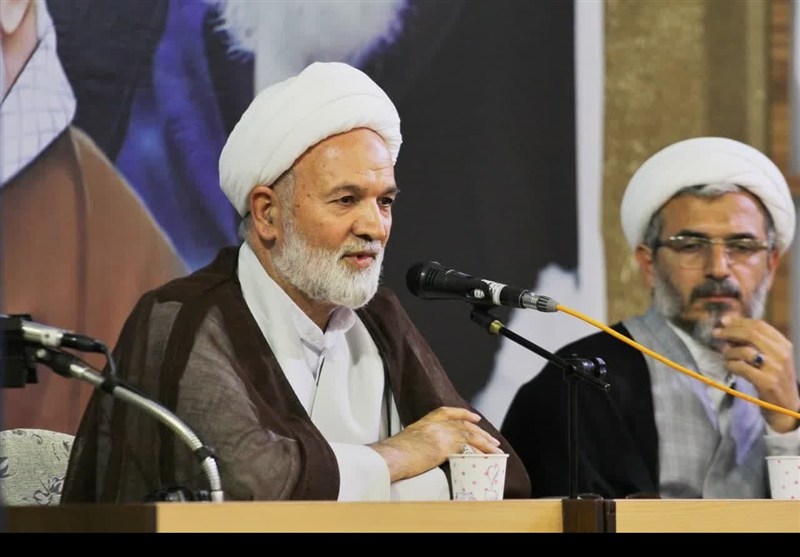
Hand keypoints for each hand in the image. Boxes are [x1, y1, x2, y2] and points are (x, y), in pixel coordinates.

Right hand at [368, 406, 502, 481]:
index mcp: (424, 423)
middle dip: (481, 432)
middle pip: (463, 425)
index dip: (463, 414)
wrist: (388, 458)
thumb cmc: (391, 456)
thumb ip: (418, 443)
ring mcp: (439, 435)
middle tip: (493, 440)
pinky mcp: (443, 447)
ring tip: (497, 451)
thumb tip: (423, 453)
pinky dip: (480, 453)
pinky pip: (467, 449)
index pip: (446, 412)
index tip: (475, 418)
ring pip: (469, 436)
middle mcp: (434, 426)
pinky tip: (487, 459)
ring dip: (486, 444)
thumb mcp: (405, 443)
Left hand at [713, 316, 799, 432]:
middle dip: (730, 332)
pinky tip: (728, 367)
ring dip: (729, 352)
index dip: (739, 321)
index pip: (760, 325)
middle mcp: (782, 354)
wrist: (786, 407)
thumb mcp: (772, 358)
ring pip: (745, 351)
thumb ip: (756, 344)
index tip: (724, 321)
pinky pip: (741, 367)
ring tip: (725, 356)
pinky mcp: (766, 382)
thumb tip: (729, 329)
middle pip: (751, 334)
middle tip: (716, 333)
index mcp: (784, 345)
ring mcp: (775, 369)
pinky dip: (730, 365)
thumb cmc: (774, 380)